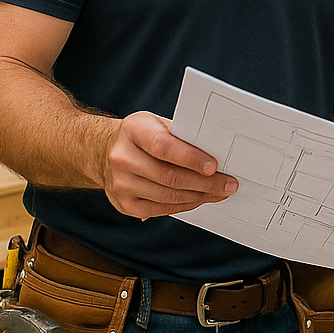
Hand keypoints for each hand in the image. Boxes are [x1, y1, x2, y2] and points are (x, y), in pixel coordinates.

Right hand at [101, 111, 238, 219]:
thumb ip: (181, 135)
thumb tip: (215, 152)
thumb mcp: (157, 123)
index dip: (191, 158)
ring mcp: (121, 184)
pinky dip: (184, 205)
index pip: (164, 147)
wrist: (105, 152)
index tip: (214, 166)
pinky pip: (160, 209)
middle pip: (169, 176)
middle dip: (205, 183)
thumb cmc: (141, 135)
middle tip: (228, 184)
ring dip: (199, 196)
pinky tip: (200, 199)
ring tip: (219, 193)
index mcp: (134, 131)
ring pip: (167, 196)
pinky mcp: (125, 204)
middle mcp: (123, 158)